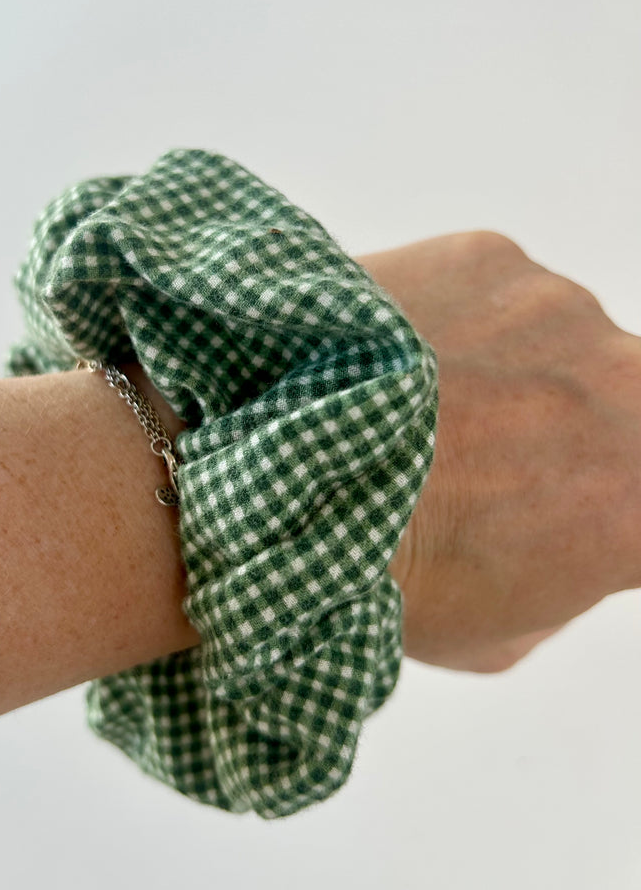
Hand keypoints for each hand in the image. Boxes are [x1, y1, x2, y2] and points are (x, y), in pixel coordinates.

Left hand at [356, 231, 640, 672]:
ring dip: (505, 368)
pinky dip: (450, 321)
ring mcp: (559, 308)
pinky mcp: (491, 257)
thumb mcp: (497, 633)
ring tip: (418, 408)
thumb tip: (548, 539)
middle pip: (612, 399)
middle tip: (481, 454)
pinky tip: (388, 365)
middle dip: (561, 423)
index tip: (553, 502)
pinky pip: (487, 293)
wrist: (284, 479)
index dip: (598, 496)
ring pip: (551, 338)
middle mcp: (627, 384)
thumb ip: (560, 575)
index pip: (634, 488)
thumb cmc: (383, 575)